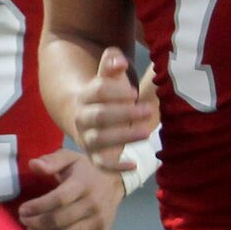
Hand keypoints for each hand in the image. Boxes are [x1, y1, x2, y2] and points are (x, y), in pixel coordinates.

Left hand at [16, 147, 125, 229]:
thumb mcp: (70, 157)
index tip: (22, 210)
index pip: (58, 199)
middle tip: (24, 221)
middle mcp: (93, 204)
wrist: (115, 181)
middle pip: (59, 220)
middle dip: (36, 224)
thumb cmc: (86, 170)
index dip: (37, 207)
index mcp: (83, 184)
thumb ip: (51, 160)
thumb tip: (33, 165)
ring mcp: (99, 221)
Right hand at [71, 47, 157, 173]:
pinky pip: (102, 165)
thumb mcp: (110, 77)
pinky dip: (116, 167)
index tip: (133, 92)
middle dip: (124, 113)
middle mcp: (83, 117)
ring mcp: (88, 138)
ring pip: (101, 140)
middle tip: (147, 110)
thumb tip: (119, 61)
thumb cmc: (108, 96)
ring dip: (124, 137)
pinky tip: (134, 165)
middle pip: (100, 116)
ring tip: (146, 132)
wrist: (89, 120)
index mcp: (86, 95)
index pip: (99, 90)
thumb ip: (112, 63)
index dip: (117, 91)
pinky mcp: (96, 156)